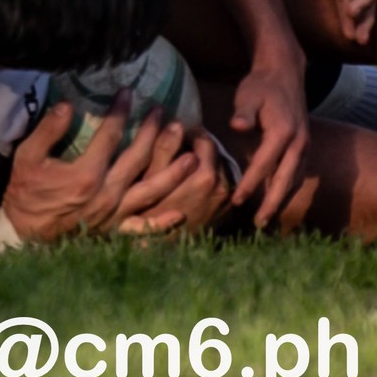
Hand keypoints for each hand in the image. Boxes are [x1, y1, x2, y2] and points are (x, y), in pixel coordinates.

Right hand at [2, 96, 201, 240]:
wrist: (23, 234)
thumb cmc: (25, 192)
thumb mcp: (27, 156)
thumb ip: (48, 130)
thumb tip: (69, 104)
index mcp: (86, 175)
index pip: (111, 135)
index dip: (121, 111)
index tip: (129, 92)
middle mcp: (105, 195)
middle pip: (138, 158)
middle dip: (154, 133)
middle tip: (165, 113)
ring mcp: (113, 215)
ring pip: (150, 191)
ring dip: (172, 172)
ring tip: (192, 155)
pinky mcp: (113, 232)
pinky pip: (142, 229)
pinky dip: (161, 223)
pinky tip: (180, 214)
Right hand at [123, 123, 231, 238]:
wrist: (159, 254)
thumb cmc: (150, 212)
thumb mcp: (151, 178)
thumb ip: (165, 147)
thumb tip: (177, 122)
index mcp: (206, 176)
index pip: (205, 139)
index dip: (190, 133)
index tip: (178, 134)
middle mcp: (222, 188)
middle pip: (215, 154)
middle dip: (199, 146)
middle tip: (182, 146)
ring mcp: (226, 202)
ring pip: (219, 169)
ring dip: (205, 162)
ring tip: (186, 164)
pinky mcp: (226, 213)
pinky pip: (221, 185)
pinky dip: (210, 179)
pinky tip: (193, 183)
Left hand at [227, 55, 309, 229]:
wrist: (284, 71)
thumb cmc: (261, 84)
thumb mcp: (249, 94)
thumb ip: (244, 113)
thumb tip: (237, 126)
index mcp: (283, 131)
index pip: (264, 165)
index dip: (250, 184)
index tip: (237, 201)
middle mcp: (298, 141)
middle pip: (285, 180)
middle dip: (272, 204)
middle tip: (258, 224)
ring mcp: (304, 144)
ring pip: (294, 179)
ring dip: (281, 199)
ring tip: (266, 218)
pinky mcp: (304, 144)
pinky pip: (298, 172)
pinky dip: (288, 187)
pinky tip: (277, 198)